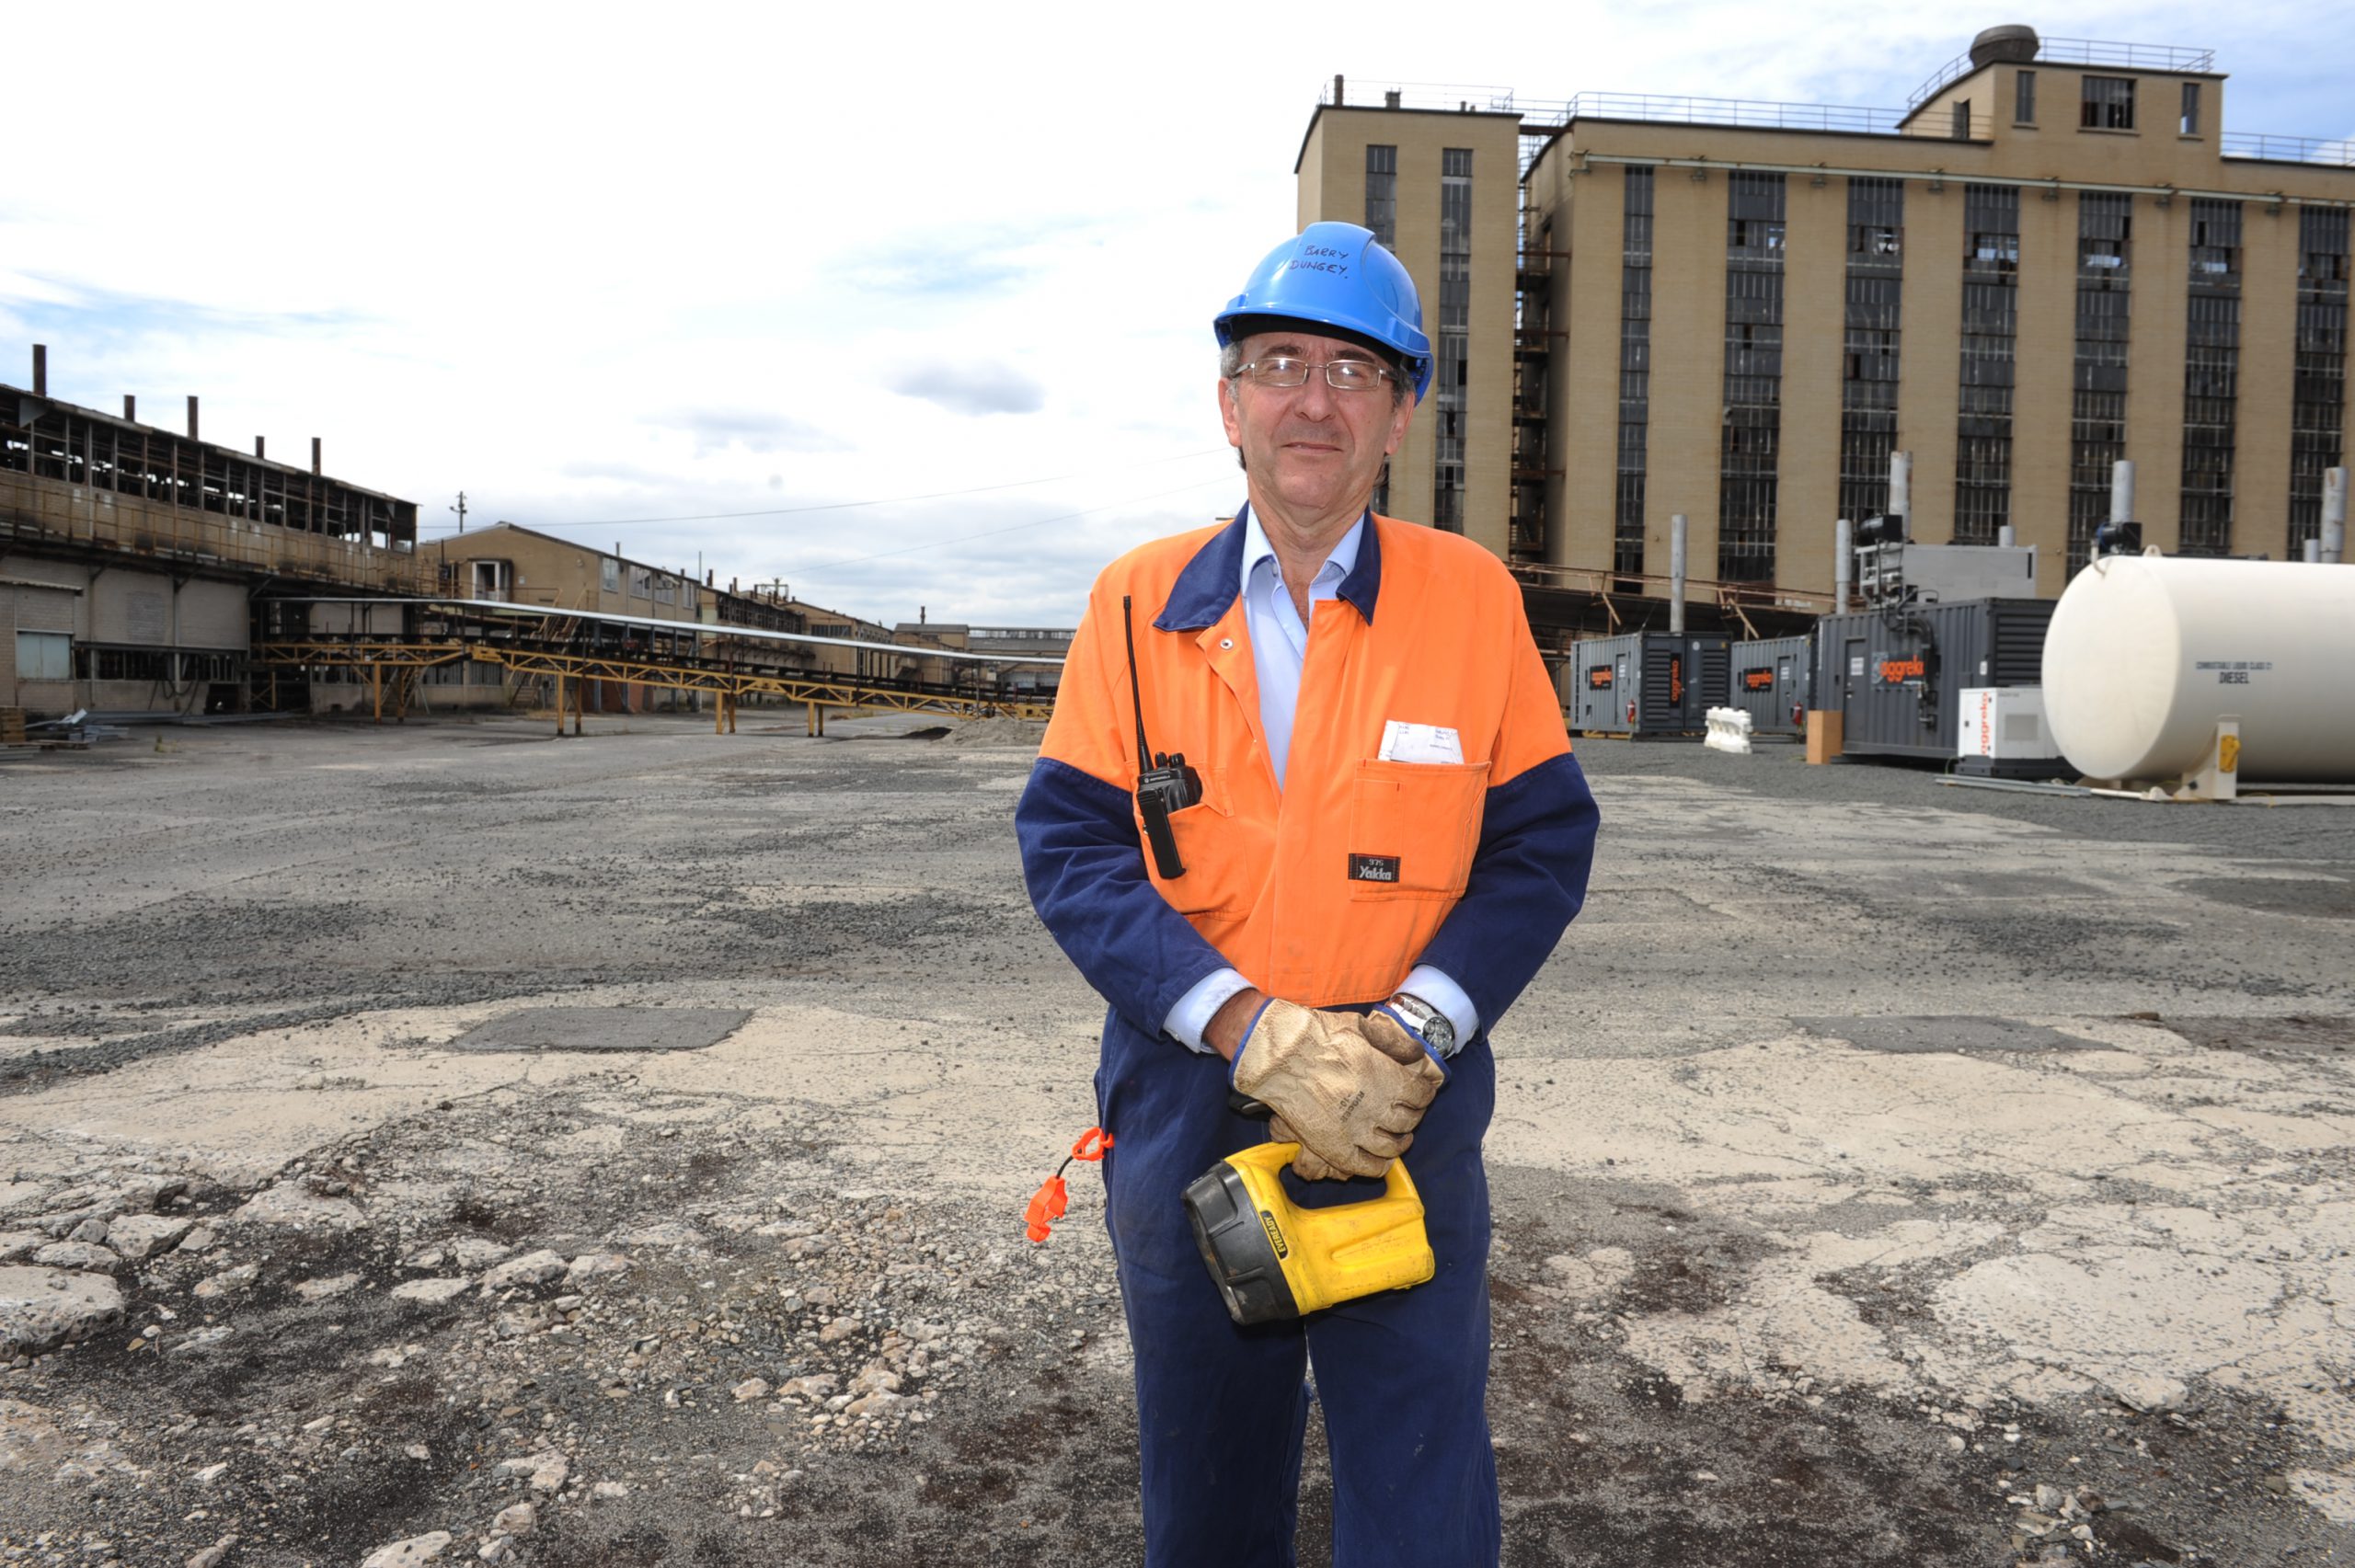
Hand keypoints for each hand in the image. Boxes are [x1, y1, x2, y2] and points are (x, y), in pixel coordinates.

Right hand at [1231, 999, 1442, 1178]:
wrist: (1280, 1056)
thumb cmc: (1318, 1036)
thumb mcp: (1362, 1027)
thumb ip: (1393, 1042)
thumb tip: (1416, 1054)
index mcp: (1389, 1078)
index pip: (1422, 1094)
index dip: (1424, 1093)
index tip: (1422, 1092)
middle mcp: (1379, 1107)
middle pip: (1409, 1121)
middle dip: (1414, 1116)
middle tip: (1410, 1112)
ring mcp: (1357, 1131)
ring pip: (1392, 1146)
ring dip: (1401, 1143)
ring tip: (1400, 1139)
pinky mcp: (1335, 1148)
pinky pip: (1366, 1167)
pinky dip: (1379, 1167)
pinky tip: (1382, 1161)